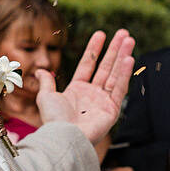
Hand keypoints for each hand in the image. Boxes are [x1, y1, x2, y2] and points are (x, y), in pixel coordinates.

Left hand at [35, 30, 135, 147]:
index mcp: (77, 90)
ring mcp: (103, 102)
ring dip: (123, 56)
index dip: (94, 49)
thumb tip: (40, 70)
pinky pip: (120, 88)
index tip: (101, 34)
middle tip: (124, 33)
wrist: (64, 137)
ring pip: (115, 74)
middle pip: (106, 67)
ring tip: (129, 39)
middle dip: (115, 49)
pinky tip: (129, 59)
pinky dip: (124, 74)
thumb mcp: (46, 96)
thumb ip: (46, 82)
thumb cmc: (54, 119)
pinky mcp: (112, 110)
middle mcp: (92, 95)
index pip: (88, 64)